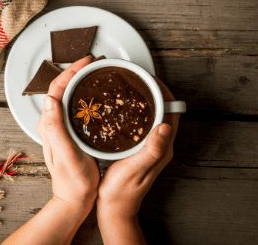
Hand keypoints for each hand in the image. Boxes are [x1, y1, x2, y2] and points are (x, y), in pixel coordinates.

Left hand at [38, 56, 99, 209]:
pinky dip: (83, 93)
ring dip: (79, 80)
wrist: (75, 196)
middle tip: (93, 63)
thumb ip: (56, 128)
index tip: (86, 61)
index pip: (56, 89)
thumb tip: (50, 98)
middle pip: (61, 88)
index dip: (70, 71)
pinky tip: (95, 93)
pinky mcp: (70, 130)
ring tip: (95, 72)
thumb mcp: (66, 154)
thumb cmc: (73, 180)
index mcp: (49, 124)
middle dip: (75, 71)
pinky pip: (74, 105)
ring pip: (68, 95)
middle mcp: (52, 122)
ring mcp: (61, 126)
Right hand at [97, 78, 179, 240]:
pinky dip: (137, 111)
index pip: (171, 113)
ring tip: (133, 89)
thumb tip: (166, 126)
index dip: (165, 94)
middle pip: (163, 111)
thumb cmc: (122, 190)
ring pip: (153, 116)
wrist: (115, 206)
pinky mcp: (140, 148)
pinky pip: (143, 123)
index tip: (152, 80)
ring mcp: (150, 146)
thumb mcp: (135, 168)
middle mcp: (159, 145)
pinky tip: (124, 108)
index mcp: (162, 148)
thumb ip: (152, 149)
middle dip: (155, 93)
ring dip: (146, 101)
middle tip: (140, 80)